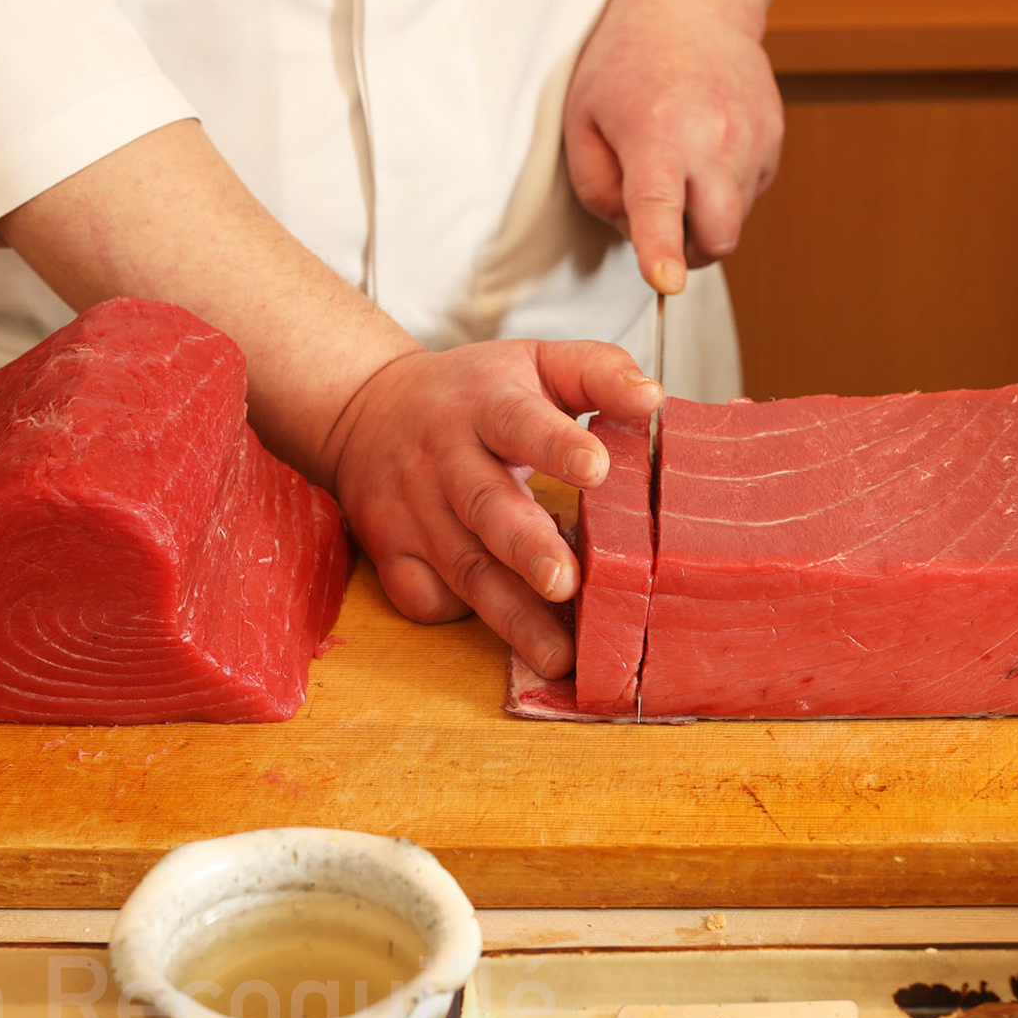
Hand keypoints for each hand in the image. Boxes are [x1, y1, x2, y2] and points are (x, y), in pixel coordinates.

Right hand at [320, 339, 661, 677]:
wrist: (367, 410)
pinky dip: (459, 616)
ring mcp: (411, 509)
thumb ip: (597, 372)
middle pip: (485, 505)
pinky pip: (421, 595)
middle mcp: (444, 457)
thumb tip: (651, 398)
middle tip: (567, 582)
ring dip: (511, 615)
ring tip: (558, 654)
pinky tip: (507, 634)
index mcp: (485, 405)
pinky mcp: (389, 550)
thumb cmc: (475, 394)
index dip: (557, 445)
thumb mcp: (534, 362)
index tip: (597, 468)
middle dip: (527, 547)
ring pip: (463, 567)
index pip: (520, 421)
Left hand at [564, 0, 784, 294]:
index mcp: (657, 135)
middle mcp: (714, 140)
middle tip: (660, 221)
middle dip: (689, 250)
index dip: (662, 250)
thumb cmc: (626, 63)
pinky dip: (723, 191)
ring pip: (734, 222)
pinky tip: (703, 151)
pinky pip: (748, 195)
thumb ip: (596, 188)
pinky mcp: (774, 142)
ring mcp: (753, 141)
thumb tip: (632, 231)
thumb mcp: (581, 121)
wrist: (693, 4)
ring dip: (703, 217)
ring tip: (678, 167)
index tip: (667, 281)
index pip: (660, 206)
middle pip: (717, 238)